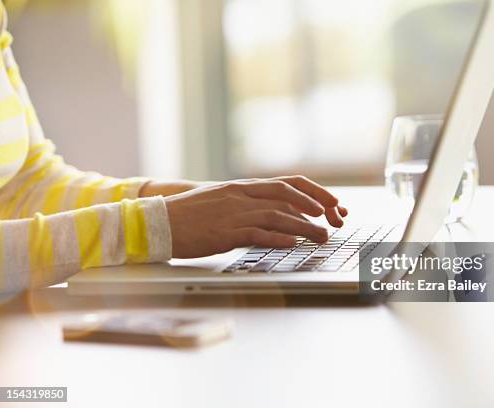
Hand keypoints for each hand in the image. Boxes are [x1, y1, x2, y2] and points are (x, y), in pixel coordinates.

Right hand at [163, 176, 348, 258]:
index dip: (314, 192)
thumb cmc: (190, 215)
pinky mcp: (224, 233)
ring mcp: (233, 213)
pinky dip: (277, 238)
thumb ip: (249, 203)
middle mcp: (241, 196)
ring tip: (323, 236)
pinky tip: (292, 243)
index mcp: (243, 187)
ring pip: (277, 215)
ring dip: (304, 226)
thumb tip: (279, 212)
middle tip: (335, 217)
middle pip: (287, 195)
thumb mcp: (223, 201)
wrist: (157, 221)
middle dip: (316, 205)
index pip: (288, 183)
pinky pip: (255, 233)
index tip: (332, 203)